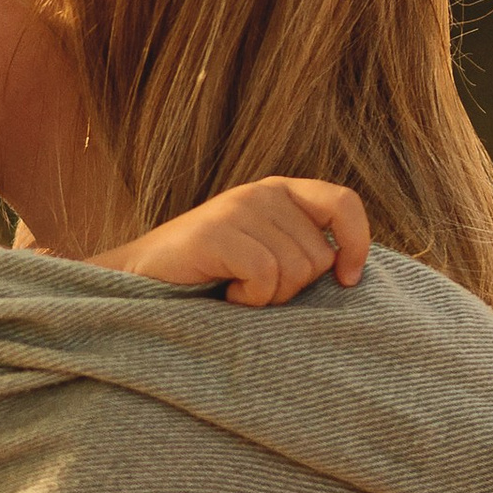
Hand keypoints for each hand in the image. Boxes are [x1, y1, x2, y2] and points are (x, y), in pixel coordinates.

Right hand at [95, 177, 369, 304]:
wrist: (136, 284)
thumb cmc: (205, 280)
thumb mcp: (262, 253)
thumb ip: (300, 248)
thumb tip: (351, 274)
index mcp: (279, 192)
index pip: (344, 203)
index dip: (356, 243)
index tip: (346, 280)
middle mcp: (262, 192)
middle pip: (319, 256)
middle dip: (293, 289)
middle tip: (252, 290)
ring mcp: (238, 208)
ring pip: (294, 271)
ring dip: (267, 297)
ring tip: (233, 291)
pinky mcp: (217, 231)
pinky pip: (265, 276)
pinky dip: (248, 300)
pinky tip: (223, 296)